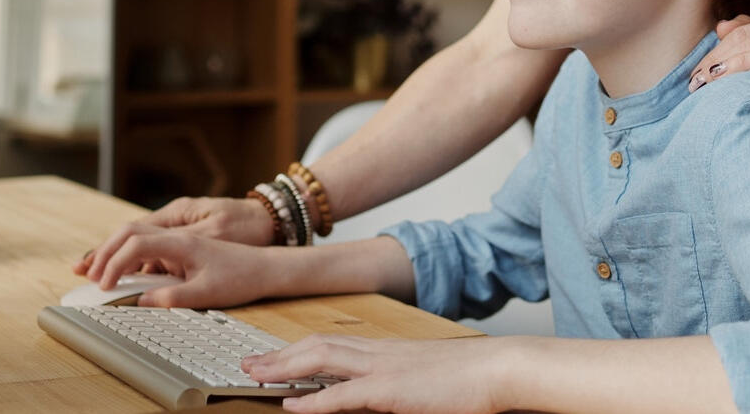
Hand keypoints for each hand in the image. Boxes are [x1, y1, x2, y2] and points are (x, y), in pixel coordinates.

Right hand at [80, 224, 275, 308]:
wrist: (267, 265)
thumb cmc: (241, 274)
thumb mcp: (208, 291)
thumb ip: (173, 296)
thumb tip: (140, 301)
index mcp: (183, 236)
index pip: (137, 241)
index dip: (114, 262)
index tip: (103, 285)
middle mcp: (179, 229)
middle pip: (131, 232)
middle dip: (104, 251)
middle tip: (80, 271)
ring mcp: (180, 234)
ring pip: (138, 238)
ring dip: (114, 253)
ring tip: (90, 271)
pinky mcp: (182, 244)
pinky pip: (149, 246)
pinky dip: (130, 257)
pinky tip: (120, 273)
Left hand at [242, 335, 509, 413]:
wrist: (500, 368)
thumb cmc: (472, 378)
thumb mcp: (426, 377)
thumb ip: (399, 381)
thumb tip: (380, 394)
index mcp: (387, 350)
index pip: (333, 342)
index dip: (299, 349)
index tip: (275, 357)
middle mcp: (379, 352)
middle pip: (318, 345)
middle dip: (280, 355)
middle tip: (250, 365)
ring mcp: (384, 368)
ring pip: (322, 359)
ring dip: (284, 368)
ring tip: (257, 378)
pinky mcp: (391, 390)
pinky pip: (343, 395)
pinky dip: (313, 402)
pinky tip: (292, 407)